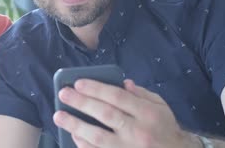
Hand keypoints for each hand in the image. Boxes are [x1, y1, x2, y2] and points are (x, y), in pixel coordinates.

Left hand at [53, 79, 200, 147]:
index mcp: (149, 114)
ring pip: (99, 138)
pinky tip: (73, 136)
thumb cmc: (165, 129)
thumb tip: (122, 83)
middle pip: (106, 114)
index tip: (78, 83)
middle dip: (81, 103)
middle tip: (63, 94)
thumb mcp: (161, 107)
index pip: (119, 97)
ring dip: (76, 126)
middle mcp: (139, 132)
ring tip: (59, 116)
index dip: (97, 89)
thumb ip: (141, 94)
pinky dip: (84, 145)